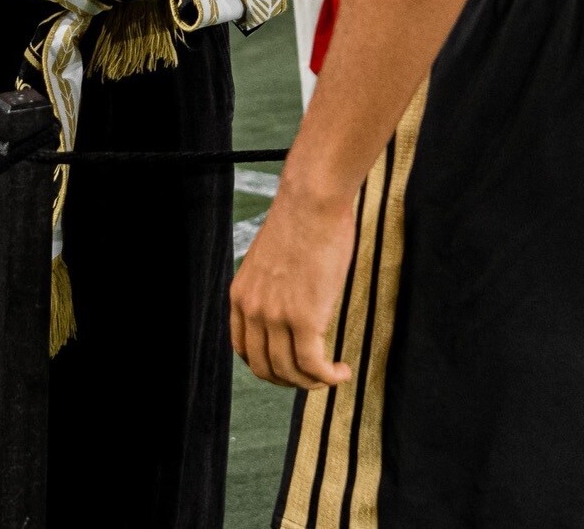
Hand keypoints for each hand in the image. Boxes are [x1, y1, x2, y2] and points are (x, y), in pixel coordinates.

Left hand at [231, 179, 356, 387]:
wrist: (312, 201)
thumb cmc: (301, 220)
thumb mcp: (271, 260)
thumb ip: (272, 287)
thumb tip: (291, 304)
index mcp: (241, 295)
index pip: (244, 350)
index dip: (267, 365)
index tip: (289, 365)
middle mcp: (252, 309)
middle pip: (265, 369)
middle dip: (290, 380)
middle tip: (314, 376)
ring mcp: (275, 316)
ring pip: (290, 372)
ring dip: (312, 382)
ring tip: (332, 374)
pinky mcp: (304, 319)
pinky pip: (313, 366)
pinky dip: (328, 377)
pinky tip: (342, 371)